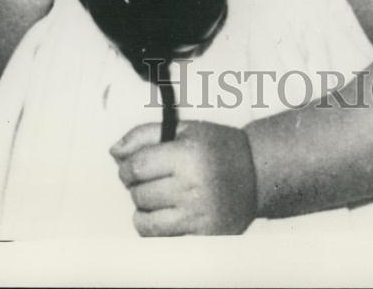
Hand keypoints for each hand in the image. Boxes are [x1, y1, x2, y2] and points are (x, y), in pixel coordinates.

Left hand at [111, 121, 256, 235]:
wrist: (258, 173)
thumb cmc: (219, 148)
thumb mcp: (184, 129)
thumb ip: (145, 136)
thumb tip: (114, 152)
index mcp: (188, 156)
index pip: (137, 167)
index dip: (126, 168)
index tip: (131, 167)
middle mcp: (193, 187)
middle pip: (139, 195)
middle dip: (136, 187)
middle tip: (152, 180)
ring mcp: (199, 216)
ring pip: (146, 223)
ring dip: (144, 210)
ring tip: (159, 198)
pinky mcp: (205, 238)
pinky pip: (163, 242)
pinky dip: (158, 230)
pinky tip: (169, 214)